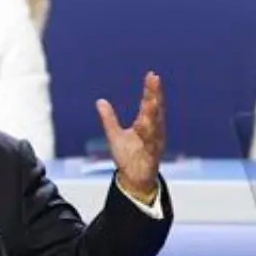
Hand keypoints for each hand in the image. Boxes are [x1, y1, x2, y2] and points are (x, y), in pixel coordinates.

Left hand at [96, 72, 165, 200]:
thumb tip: (100, 101)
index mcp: (145, 124)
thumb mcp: (114, 135)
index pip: (148, 103)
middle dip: (155, 95)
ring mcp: (154, 143)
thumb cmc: (128, 157)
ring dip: (154, 113)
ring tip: (152, 100)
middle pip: (155, 110)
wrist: (133, 180)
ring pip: (155, 126)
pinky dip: (150, 137)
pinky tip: (145, 126)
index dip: (150, 89)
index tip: (151, 75)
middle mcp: (153, 131)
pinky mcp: (151, 156)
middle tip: (154, 79)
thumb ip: (109, 118)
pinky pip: (151, 145)